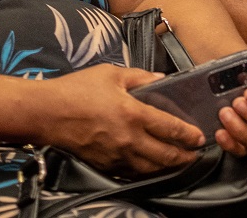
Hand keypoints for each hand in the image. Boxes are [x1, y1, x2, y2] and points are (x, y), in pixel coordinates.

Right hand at [37, 64, 204, 173]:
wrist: (47, 113)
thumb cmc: (76, 90)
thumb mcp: (110, 74)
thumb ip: (140, 76)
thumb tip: (162, 79)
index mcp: (133, 113)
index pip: (171, 128)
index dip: (189, 135)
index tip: (199, 137)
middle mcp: (129, 139)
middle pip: (166, 155)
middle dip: (185, 156)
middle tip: (195, 154)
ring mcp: (117, 156)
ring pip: (152, 169)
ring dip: (169, 167)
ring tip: (178, 161)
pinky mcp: (105, 165)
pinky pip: (133, 173)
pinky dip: (147, 171)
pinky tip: (151, 166)